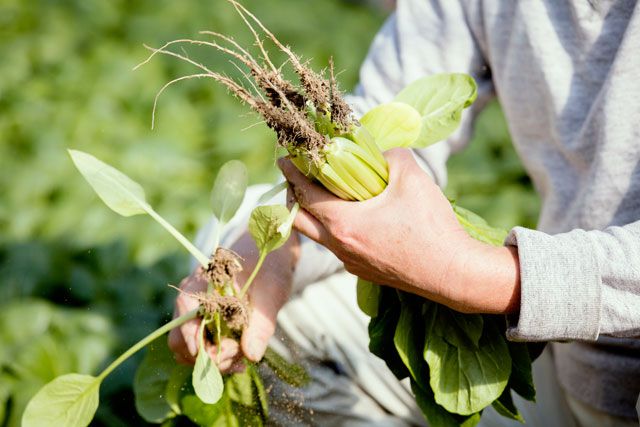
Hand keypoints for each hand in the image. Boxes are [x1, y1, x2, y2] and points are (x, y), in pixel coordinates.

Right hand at [168, 230, 298, 368]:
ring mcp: (194, 315)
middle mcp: (191, 300)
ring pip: (188, 351)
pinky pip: (200, 352)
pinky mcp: (203, 326)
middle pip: (180, 340)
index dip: (192, 337)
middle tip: (239, 354)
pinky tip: (240, 359)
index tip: (217, 354)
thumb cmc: (268, 270)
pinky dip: (217, 360)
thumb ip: (262, 324)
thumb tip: (252, 355)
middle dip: (207, 357)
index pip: (184, 311)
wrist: (267, 261)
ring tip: (242, 358)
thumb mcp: (271, 293)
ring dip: (213, 362)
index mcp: (202, 282)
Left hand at [279, 148, 519, 313]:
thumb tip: (379, 151)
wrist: (454, 273)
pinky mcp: (364, 272)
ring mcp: (350, 262)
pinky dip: (336, 230)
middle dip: (293, 196)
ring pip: (319, 236)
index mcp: (343, 223)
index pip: (304, 194)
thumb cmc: (432, 225)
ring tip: (327, 194)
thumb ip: (390, 155)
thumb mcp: (411, 177)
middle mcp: (340, 247)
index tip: (284, 157)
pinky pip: (339, 247)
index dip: (291, 172)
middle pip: (298, 220)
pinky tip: (356, 217)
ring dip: (315, 215)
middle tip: (299, 176)